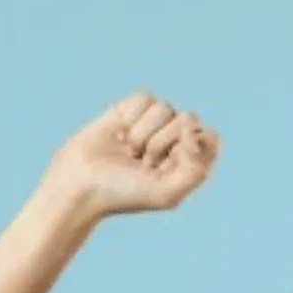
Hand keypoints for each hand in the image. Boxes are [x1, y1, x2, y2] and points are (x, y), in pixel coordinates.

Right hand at [44, 91, 219, 216]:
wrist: (81, 183)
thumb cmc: (124, 193)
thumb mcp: (167, 193)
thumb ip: (196, 169)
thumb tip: (194, 132)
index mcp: (189, 163)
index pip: (210, 138)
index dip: (196, 142)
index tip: (178, 155)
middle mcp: (174, 141)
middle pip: (189, 119)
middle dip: (163, 141)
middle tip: (144, 163)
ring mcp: (153, 124)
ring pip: (165, 107)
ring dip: (144, 133)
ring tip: (130, 152)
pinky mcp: (130, 110)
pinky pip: (144, 98)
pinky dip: (131, 117)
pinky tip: (119, 135)